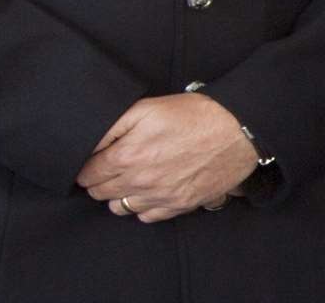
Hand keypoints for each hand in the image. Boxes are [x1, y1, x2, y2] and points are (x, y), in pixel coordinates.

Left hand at [76, 93, 257, 222]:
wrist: (238, 130)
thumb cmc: (194, 114)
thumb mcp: (148, 108)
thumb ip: (113, 126)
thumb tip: (88, 144)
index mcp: (126, 157)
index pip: (86, 174)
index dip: (86, 165)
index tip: (94, 159)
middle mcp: (139, 182)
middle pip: (99, 193)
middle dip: (99, 180)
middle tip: (111, 165)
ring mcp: (159, 197)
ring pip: (119, 208)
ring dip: (119, 194)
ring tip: (131, 178)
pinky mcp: (179, 205)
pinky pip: (147, 217)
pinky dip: (143, 206)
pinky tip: (152, 189)